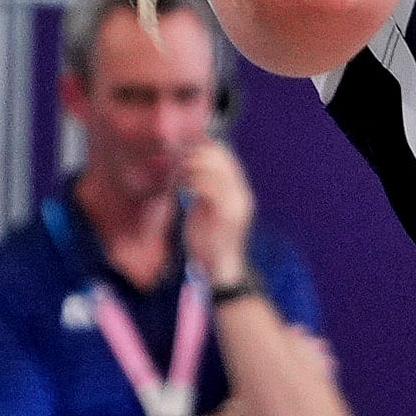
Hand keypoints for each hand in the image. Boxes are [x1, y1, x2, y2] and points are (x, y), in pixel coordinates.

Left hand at [179, 140, 255, 282]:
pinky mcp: (227, 212)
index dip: (203, 148)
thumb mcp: (206, 209)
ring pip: (214, 170)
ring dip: (191, 168)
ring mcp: (236, 201)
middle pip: (221, 158)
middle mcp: (241, 192)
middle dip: (195, 155)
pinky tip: (181, 187)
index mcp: (238, 190)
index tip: (181, 150)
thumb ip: (203, 189)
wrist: (219, 267)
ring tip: (176, 174)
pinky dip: (192, 183)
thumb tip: (188, 170)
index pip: (225, 155)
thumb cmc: (208, 239)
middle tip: (175, 161)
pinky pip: (208, 187)